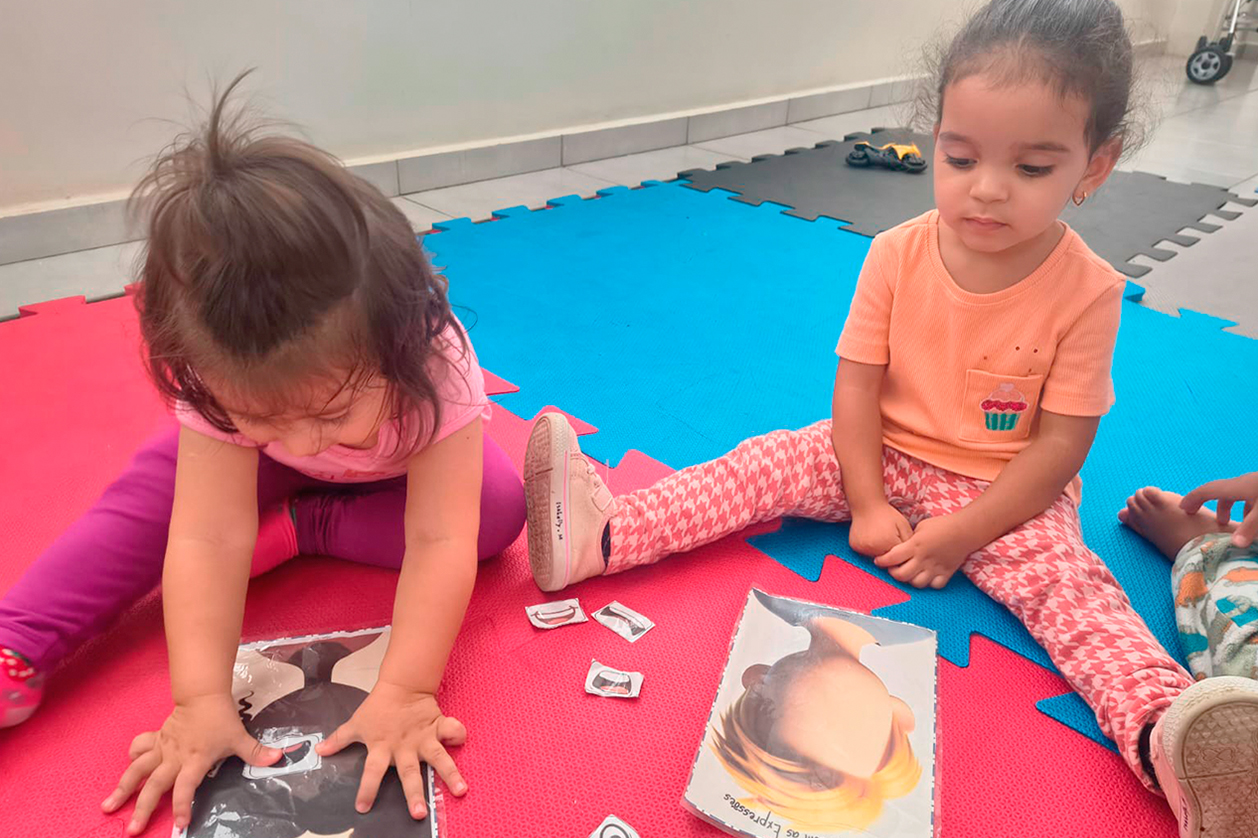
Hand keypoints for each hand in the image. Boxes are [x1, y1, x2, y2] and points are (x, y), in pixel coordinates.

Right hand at [102, 694, 279, 834]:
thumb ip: (256, 752)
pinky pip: (139, 749)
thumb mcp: (239, 737)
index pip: (186, 786)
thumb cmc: (221, 718)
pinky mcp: (156, 739)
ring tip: (107, 807)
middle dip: (143, 809)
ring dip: (122, 789)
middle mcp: (174, 757)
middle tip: (131, 830)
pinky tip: (125, 769)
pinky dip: (132, 758)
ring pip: (137, 770)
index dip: (183, 805)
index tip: (180, 825)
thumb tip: (278, 758)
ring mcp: (162, 748)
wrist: (203, 693)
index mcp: (195, 759)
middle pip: (154, 785)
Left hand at [316, 681, 467, 819]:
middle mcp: (404, 747)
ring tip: (461, 790)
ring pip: (438, 758)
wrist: (401, 684)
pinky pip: (452, 730)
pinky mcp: (438, 727)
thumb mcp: (356, 724)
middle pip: (408, 773)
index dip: (367, 788)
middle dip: (414, 794)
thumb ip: (339, 739)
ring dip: (450, 774)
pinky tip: (462, 743)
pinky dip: (458, 735)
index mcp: (382, 747)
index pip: (371, 771)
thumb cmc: (378, 707)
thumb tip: (320, 750)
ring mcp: (423, 738)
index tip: (363, 808)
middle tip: (419, 814)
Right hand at [849, 502, 912, 556]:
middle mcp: (873, 548)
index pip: (898, 558)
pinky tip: (872, 538)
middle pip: (886, 560)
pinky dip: (870, 549)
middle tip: (889, 538)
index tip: (898, 540)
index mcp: (887, 542)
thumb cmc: (887, 514)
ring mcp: (862, 548)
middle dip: (890, 552)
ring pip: (876, 558)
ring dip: (880, 552)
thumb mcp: (903, 526)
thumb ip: (909, 542)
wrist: (866, 505)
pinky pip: (866, 553)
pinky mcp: (855, 547)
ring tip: (880, 537)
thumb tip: (911, 557)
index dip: (900, 551)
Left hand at [874, 514, 973, 588]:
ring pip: (917, 583)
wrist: (965, 530)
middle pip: (902, 575)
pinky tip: (926, 576)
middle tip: (893, 568)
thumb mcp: (920, 527)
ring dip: (910, 580)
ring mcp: (935, 567)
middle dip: (893, 573)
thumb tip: (899, 547)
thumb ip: (909, 540)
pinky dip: (929, 583)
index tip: (879, 560)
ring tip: (909, 573)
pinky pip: (934, 585)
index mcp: (915, 545)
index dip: (882, 561)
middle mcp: (923, 558)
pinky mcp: (947, 573)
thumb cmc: (941, 525)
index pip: (892, 557)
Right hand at [1181, 472, 1257, 547]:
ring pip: (1234, 493)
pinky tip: (1250, 517)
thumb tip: (1234, 544)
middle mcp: (1242, 483)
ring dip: (1227, 506)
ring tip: (1226, 522)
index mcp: (1236, 487)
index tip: (1181, 508)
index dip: (1192, 499)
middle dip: (1206, 503)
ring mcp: (1253, 483)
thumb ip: (1247, 528)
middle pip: (1218, 491)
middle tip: (1202, 517)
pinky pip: (1247, 495)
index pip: (1206, 491)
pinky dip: (1242, 506)